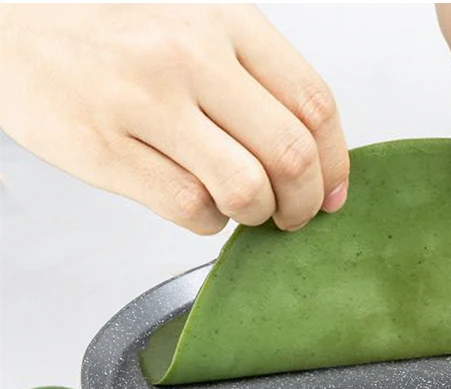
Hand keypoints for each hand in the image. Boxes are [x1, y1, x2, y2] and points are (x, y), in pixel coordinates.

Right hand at [0, 4, 347, 233]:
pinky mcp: (106, 149)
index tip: (334, 193)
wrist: (16, 34)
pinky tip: (199, 204)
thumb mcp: (201, 33)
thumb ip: (259, 85)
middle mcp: (189, 56)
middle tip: (296, 214)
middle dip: (305, 203)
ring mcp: (144, 102)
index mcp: (226, 23)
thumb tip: (319, 161)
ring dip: (258, 216)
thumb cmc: (121, 43)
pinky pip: (191, 209)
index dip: (336, 163)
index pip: (314, 104)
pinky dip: (209, 222)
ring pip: (245, 189)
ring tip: (247, 209)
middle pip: (289, 154)